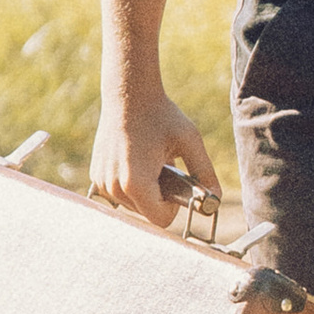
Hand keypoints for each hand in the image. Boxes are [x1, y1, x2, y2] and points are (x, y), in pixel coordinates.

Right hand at [90, 92, 219, 225]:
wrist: (128, 93)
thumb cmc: (161, 115)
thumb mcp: (189, 141)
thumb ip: (205, 173)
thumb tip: (217, 199)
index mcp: (136, 183)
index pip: (160, 220)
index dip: (174, 206)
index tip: (177, 184)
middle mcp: (114, 187)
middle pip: (146, 213)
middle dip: (160, 197)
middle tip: (166, 167)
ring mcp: (101, 182)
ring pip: (133, 205)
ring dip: (146, 190)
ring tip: (151, 161)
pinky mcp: (96, 175)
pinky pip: (120, 193)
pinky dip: (132, 183)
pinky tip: (138, 159)